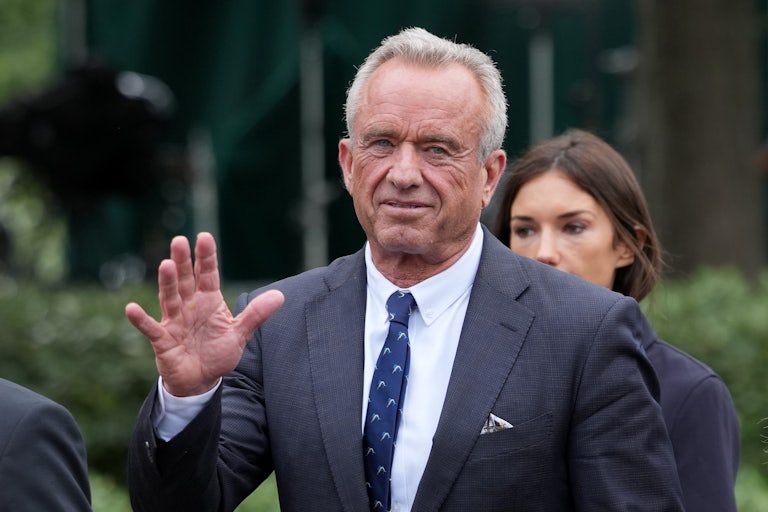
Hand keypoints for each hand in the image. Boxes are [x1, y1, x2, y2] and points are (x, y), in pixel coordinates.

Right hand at [125, 232, 284, 395]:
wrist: (201, 380)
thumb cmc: (218, 353)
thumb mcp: (240, 333)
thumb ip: (256, 314)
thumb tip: (280, 296)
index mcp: (209, 301)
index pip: (208, 274)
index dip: (206, 257)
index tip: (204, 237)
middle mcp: (190, 306)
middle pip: (186, 280)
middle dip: (184, 261)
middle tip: (179, 241)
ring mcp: (174, 321)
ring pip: (169, 297)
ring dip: (167, 282)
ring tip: (166, 265)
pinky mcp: (163, 339)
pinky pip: (150, 328)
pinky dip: (141, 320)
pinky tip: (132, 308)